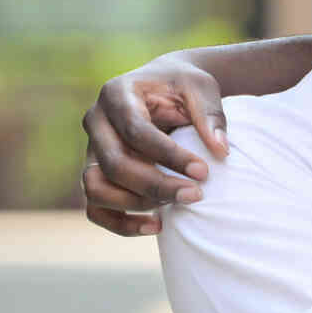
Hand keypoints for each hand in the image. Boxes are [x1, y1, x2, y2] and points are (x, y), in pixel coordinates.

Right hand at [80, 56, 230, 235]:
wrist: (165, 86)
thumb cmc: (182, 85)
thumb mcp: (201, 88)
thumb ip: (210, 115)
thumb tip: (220, 150)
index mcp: (116, 94)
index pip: (136, 131)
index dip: (169, 156)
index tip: (203, 172)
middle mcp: (96, 121)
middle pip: (114, 164)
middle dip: (156, 185)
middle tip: (195, 195)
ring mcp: (90, 149)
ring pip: (96, 188)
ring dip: (135, 205)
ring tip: (176, 206)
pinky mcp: (95, 172)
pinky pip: (95, 207)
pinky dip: (120, 223)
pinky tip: (157, 227)